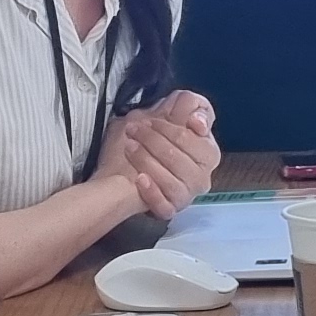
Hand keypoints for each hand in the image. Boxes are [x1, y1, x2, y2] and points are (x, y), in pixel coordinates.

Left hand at [102, 92, 221, 219]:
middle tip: (134, 130)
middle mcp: (201, 173)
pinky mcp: (171, 208)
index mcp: (204, 149)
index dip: (174, 125)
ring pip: (174, 174)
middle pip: (185, 151)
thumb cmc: (134, 148)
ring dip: (147, 158)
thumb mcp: (153, 116)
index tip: (153, 121)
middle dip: (155, 137)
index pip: (198, 134)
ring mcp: (187, 192)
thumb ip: (181, 106)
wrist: (111, 179)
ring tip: (130, 148)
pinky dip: (151, 189)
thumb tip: (196, 114)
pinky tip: (140, 178)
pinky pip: (166, 201)